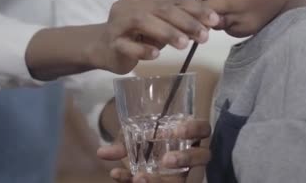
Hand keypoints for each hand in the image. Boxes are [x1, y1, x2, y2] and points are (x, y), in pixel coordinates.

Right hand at [25, 0, 218, 79]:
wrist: (103, 48)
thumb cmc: (138, 34)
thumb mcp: (161, 23)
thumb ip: (181, 20)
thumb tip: (213, 22)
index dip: (195, 9)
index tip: (215, 20)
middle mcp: (128, 3)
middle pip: (161, 8)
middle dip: (186, 22)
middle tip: (204, 36)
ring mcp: (117, 22)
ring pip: (143, 21)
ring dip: (166, 32)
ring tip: (184, 44)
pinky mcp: (112, 42)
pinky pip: (127, 44)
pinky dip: (143, 49)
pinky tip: (156, 54)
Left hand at [97, 119, 211, 182]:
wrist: (146, 166)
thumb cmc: (147, 144)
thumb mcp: (135, 140)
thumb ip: (123, 145)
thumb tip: (102, 153)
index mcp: (189, 134)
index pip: (203, 128)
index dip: (195, 128)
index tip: (177, 131)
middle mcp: (194, 154)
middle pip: (202, 156)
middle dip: (185, 157)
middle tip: (165, 160)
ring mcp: (189, 173)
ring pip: (189, 179)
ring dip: (161, 181)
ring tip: (139, 178)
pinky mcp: (181, 182)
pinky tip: (120, 176)